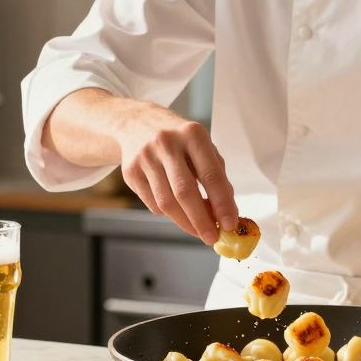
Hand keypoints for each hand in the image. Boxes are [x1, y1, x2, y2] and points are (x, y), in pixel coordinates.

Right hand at [117, 104, 237, 244]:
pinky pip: (153, 204)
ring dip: (185, 222)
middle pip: (185, 192)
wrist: (135, 123)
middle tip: (212, 237)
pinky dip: (168, 213)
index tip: (230, 224)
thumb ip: (216, 176)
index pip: (211, 175)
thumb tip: (227, 212)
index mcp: (192, 134)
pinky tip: (177, 211)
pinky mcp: (130, 172)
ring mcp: (145, 158)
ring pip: (166, 202)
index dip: (222, 203)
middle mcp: (167, 144)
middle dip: (201, 220)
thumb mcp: (202, 147)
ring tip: (198, 230)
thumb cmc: (178, 139)